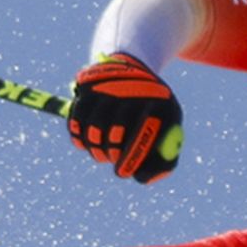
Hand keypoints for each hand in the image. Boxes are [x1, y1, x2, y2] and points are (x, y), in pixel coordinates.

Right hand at [67, 53, 183, 182]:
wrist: (135, 68)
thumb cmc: (153, 108)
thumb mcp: (170, 126)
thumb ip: (164, 157)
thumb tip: (141, 178)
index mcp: (159, 101)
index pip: (144, 133)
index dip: (131, 157)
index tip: (122, 172)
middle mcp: (133, 89)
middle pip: (115, 132)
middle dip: (112, 152)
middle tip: (113, 159)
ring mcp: (110, 86)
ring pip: (93, 128)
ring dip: (96, 147)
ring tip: (104, 150)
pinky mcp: (88, 86)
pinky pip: (76, 121)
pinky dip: (80, 137)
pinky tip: (88, 140)